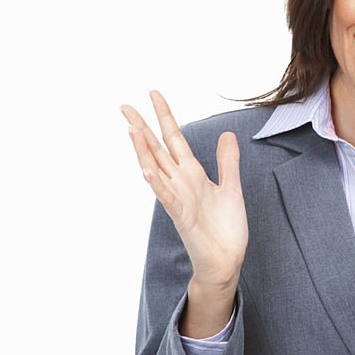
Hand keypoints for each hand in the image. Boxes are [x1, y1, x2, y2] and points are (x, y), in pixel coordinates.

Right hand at [121, 90, 247, 291]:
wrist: (226, 260)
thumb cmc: (225, 229)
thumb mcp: (231, 187)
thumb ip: (227, 162)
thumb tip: (227, 134)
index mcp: (192, 174)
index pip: (174, 139)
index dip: (165, 116)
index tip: (154, 94)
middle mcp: (180, 183)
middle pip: (157, 149)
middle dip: (142, 128)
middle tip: (124, 106)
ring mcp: (178, 199)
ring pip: (155, 169)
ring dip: (143, 150)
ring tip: (131, 129)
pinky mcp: (181, 216)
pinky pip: (166, 196)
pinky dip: (156, 182)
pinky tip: (147, 168)